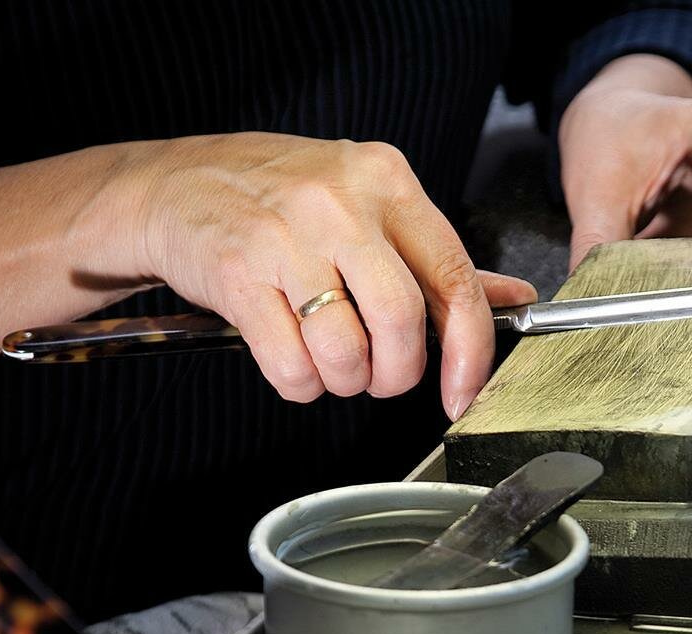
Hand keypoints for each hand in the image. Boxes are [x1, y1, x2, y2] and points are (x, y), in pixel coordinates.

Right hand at [104, 133, 534, 416]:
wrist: (176, 184)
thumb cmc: (280, 200)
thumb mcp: (367, 206)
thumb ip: (438, 260)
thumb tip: (515, 300)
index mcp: (387, 182)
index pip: (454, 280)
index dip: (469, 353)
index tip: (463, 392)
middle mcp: (340, 203)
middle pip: (401, 323)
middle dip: (396, 374)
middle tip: (378, 375)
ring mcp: (286, 237)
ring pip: (346, 352)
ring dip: (343, 381)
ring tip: (328, 360)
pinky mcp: (238, 274)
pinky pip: (291, 366)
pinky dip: (299, 383)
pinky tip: (290, 357)